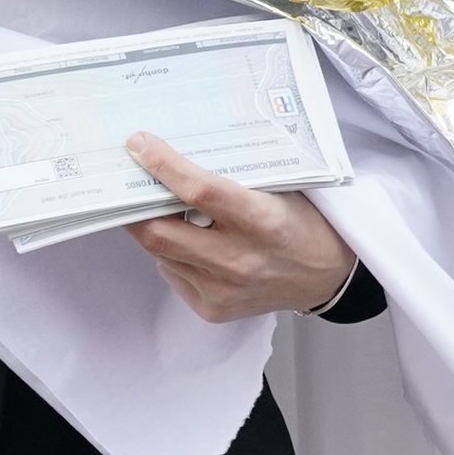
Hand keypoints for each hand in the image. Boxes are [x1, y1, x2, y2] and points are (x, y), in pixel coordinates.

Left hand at [123, 134, 356, 322]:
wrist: (327, 278)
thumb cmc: (303, 224)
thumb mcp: (280, 191)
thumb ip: (231, 181)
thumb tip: (176, 162)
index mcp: (262, 222)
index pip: (200, 192)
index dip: (164, 167)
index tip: (139, 145)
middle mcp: (239, 261)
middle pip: (161, 233)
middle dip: (133, 207)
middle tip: (126, 184)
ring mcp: (223, 290)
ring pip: (161, 254)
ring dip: (155, 229)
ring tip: (163, 212)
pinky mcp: (213, 309)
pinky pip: (173, 274)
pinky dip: (173, 255)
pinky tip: (193, 245)